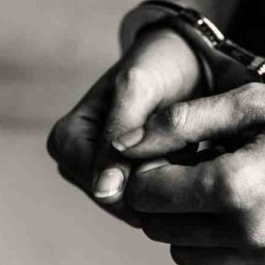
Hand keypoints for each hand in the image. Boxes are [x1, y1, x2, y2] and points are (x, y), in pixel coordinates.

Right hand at [47, 28, 202, 226]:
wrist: (182, 58)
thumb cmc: (158, 65)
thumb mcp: (137, 89)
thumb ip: (117, 135)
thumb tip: (103, 190)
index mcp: (65, 141)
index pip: (104, 189)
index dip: (148, 182)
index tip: (187, 156)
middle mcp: (74, 163)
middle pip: (122, 202)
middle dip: (162, 185)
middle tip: (198, 153)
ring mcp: (98, 175)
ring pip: (139, 206)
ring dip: (172, 186)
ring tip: (199, 153)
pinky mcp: (123, 182)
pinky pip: (150, 202)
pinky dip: (177, 186)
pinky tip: (196, 163)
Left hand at [114, 83, 264, 264]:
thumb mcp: (250, 101)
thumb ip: (181, 122)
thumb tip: (125, 143)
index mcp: (235, 186)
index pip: (148, 194)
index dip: (143, 170)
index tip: (161, 150)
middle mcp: (248, 232)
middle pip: (160, 229)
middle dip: (158, 197)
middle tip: (182, 166)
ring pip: (185, 253)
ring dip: (182, 222)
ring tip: (207, 186)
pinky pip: (221, 264)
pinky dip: (212, 240)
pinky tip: (233, 206)